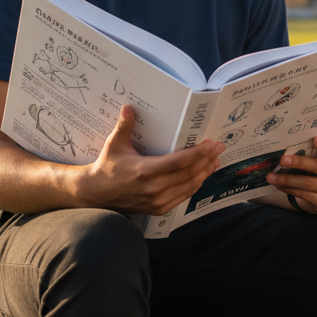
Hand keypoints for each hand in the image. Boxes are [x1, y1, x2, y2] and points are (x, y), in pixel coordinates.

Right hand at [79, 105, 223, 214]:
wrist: (96, 194)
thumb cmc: (107, 167)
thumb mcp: (114, 144)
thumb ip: (124, 125)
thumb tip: (129, 106)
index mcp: (145, 170)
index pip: (180, 161)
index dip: (199, 152)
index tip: (212, 143)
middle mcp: (154, 188)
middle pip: (189, 173)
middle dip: (207, 159)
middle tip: (219, 147)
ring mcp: (157, 201)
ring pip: (189, 186)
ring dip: (205, 173)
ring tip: (215, 160)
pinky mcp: (158, 209)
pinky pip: (182, 197)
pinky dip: (194, 186)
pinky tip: (201, 176)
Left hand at [266, 134, 316, 213]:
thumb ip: (313, 148)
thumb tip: (291, 141)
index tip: (315, 139)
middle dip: (298, 163)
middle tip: (282, 160)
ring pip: (308, 183)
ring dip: (287, 180)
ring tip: (271, 177)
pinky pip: (304, 195)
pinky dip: (289, 190)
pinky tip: (279, 185)